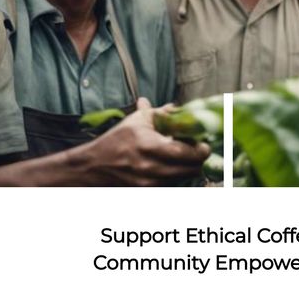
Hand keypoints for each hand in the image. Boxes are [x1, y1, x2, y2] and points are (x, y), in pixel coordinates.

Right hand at [79, 97, 209, 185]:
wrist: (94, 165)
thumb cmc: (117, 140)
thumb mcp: (138, 120)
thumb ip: (162, 113)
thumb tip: (179, 106)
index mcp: (149, 145)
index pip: (186, 153)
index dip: (201, 150)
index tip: (204, 144)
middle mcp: (150, 166)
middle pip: (190, 169)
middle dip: (198, 160)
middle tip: (199, 150)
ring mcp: (150, 182)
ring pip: (184, 178)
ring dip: (188, 168)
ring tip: (186, 157)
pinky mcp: (148, 192)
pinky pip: (172, 186)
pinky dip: (177, 177)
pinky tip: (173, 167)